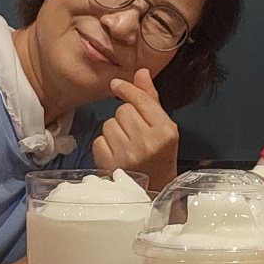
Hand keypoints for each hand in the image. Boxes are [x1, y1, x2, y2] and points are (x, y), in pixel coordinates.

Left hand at [96, 68, 178, 187]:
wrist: (153, 191)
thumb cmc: (159, 156)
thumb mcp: (163, 127)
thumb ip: (151, 99)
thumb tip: (142, 72)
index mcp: (164, 131)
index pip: (141, 100)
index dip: (127, 89)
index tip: (117, 84)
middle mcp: (147, 141)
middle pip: (123, 110)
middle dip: (125, 117)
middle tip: (134, 132)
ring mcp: (127, 154)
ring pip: (109, 124)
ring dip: (114, 131)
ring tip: (125, 144)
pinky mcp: (110, 163)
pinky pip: (99, 140)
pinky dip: (104, 144)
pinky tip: (116, 153)